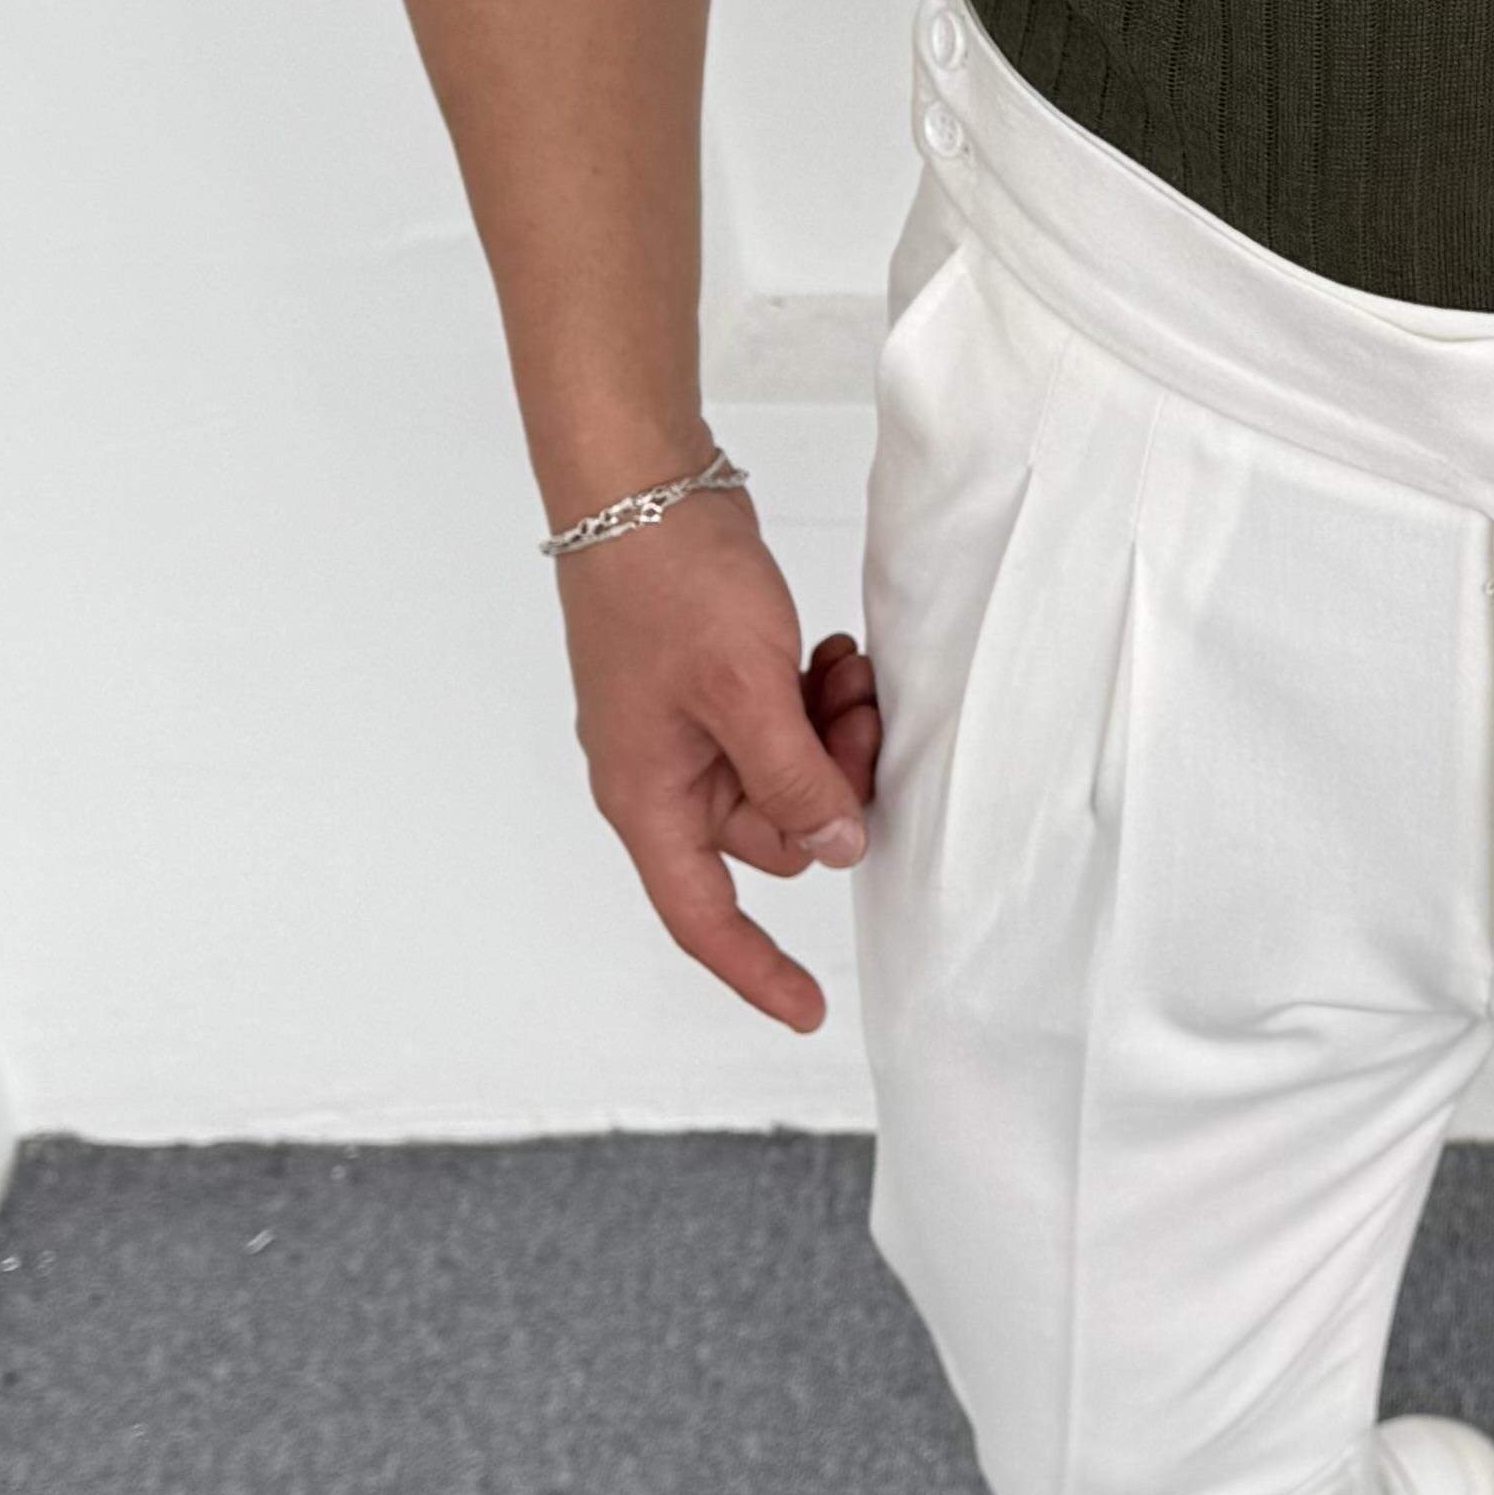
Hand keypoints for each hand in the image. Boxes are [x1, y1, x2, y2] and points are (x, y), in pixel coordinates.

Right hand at [554, 493, 884, 1035]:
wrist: (637, 483)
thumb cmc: (666, 581)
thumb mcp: (744, 689)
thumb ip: (794, 778)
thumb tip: (837, 846)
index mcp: (649, 796)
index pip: (701, 915)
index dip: (755, 969)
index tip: (810, 1010)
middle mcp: (665, 776)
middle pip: (774, 834)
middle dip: (830, 782)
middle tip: (856, 710)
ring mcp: (689, 731)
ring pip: (792, 776)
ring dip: (833, 733)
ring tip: (845, 669)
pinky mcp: (716, 687)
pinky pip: (785, 726)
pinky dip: (817, 701)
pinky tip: (830, 654)